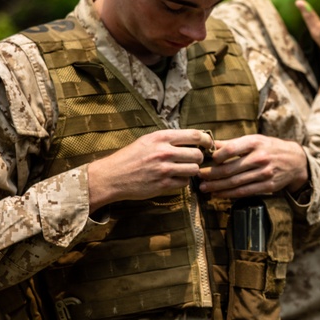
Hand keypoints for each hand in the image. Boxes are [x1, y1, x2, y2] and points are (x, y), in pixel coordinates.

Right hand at [87, 129, 212, 209]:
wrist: (111, 176)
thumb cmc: (130, 157)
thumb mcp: (147, 141)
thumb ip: (168, 139)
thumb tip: (193, 138)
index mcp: (161, 137)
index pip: (195, 135)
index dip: (206, 140)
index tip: (208, 144)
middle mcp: (164, 151)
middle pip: (198, 154)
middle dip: (199, 158)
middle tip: (193, 160)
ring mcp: (164, 169)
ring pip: (194, 169)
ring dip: (192, 171)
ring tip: (183, 170)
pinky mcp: (163, 184)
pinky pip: (185, 182)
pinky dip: (183, 181)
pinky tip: (174, 179)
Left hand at [197, 134, 308, 197]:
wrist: (295, 160)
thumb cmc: (271, 148)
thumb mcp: (255, 140)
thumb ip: (234, 143)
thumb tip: (211, 145)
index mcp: (255, 143)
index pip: (231, 149)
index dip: (216, 156)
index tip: (207, 160)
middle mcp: (260, 158)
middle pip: (230, 169)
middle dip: (211, 174)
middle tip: (198, 176)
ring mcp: (264, 173)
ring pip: (235, 182)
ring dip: (217, 186)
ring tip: (204, 187)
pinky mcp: (267, 186)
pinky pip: (244, 191)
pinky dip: (229, 194)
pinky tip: (218, 193)